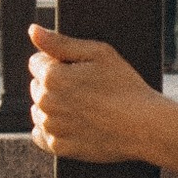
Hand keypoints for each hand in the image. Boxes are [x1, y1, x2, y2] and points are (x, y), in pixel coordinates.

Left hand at [31, 25, 161, 162]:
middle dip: (54, 84)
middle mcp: (46, 103)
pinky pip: (41, 135)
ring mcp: (52, 127)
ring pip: (39, 111)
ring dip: (53, 107)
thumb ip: (60, 42)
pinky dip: (52, 130)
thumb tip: (32, 30)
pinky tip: (72, 125)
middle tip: (86, 89)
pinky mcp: (59, 148)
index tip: (80, 70)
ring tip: (83, 108)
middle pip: (37, 86)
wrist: (144, 126)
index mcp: (52, 76)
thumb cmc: (125, 86)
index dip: (58, 63)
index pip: (36, 63)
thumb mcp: (98, 54)